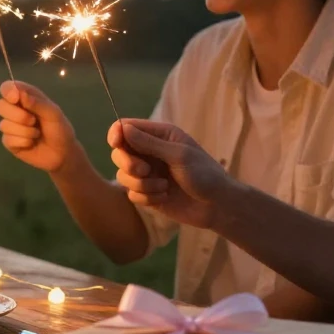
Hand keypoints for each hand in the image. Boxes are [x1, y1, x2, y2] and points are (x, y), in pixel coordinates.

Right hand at [0, 81, 79, 174]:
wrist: (63, 153)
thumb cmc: (59, 129)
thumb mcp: (53, 113)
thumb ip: (37, 102)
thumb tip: (19, 93)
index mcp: (25, 97)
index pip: (7, 88)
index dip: (8, 91)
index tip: (16, 98)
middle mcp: (15, 110)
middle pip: (0, 106)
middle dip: (17, 115)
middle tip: (33, 120)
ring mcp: (11, 126)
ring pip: (4, 125)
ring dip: (24, 131)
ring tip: (37, 134)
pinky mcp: (9, 142)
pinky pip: (7, 139)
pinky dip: (22, 141)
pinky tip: (31, 143)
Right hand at [108, 119, 229, 229]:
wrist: (217, 206)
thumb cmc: (204, 174)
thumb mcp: (178, 155)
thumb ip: (149, 143)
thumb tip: (123, 128)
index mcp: (159, 135)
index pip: (126, 128)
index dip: (117, 134)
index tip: (117, 143)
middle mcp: (150, 152)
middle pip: (119, 152)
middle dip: (128, 163)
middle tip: (145, 171)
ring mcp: (148, 174)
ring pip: (123, 175)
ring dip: (141, 184)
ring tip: (163, 188)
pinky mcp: (147, 193)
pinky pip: (132, 194)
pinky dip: (146, 197)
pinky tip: (165, 197)